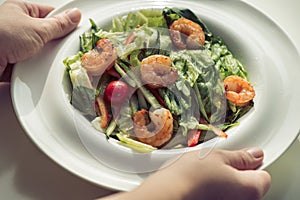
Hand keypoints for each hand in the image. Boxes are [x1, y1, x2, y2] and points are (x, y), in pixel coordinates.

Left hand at [0, 0, 80, 76]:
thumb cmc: (1, 36)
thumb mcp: (37, 28)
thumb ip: (58, 24)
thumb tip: (74, 16)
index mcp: (22, 11)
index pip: (50, 14)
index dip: (64, 21)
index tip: (76, 29)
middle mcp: (18, 27)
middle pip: (47, 35)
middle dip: (55, 43)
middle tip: (63, 48)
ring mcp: (16, 46)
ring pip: (41, 52)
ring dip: (46, 57)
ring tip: (48, 59)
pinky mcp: (15, 62)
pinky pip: (34, 65)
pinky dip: (38, 69)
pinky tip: (41, 69)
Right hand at [100, 147, 270, 199]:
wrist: (168, 194)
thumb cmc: (191, 176)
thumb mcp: (218, 156)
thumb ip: (241, 157)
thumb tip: (255, 155)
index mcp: (251, 189)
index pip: (264, 174)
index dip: (252, 163)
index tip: (241, 157)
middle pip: (250, 184)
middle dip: (238, 172)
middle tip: (220, 163)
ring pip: (234, 191)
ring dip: (226, 181)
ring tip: (208, 173)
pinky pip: (223, 196)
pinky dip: (216, 190)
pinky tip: (202, 184)